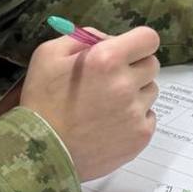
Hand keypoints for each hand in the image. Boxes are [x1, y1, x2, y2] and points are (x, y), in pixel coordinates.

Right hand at [21, 27, 160, 180]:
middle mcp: (126, 84)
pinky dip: (134, 119)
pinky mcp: (141, 136)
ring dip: (135, 94)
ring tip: (106, 106)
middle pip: (151, 64)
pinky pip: (148, 117)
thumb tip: (109, 38)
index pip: (149, 38)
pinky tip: (110, 124)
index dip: (138, 43)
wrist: (41, 153)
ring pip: (151, 91)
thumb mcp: (49, 55)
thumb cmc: (42, 101)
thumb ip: (83, 38)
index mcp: (106, 59)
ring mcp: (136, 112)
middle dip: (134, 68)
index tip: (126, 52)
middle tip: (110, 81)